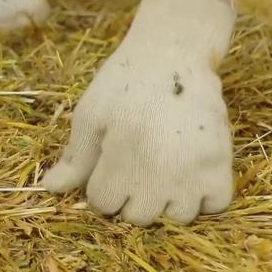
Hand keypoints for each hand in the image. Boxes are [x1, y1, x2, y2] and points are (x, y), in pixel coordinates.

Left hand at [42, 0, 236, 225]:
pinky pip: (215, 205)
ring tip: (162, 173)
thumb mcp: (90, 115)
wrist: (172, 54)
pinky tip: (188, 176)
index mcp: (120, 158)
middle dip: (130, 198)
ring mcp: (193, 171)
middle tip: (135, 169)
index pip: (102, 204)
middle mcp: (158, 172)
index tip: (108, 167)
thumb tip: (50, 189)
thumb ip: (75, 158)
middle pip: (137, 217)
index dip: (100, 188)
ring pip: (176, 217)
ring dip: (166, 203)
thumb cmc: (123, 83)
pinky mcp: (221, 164)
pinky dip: (203, 198)